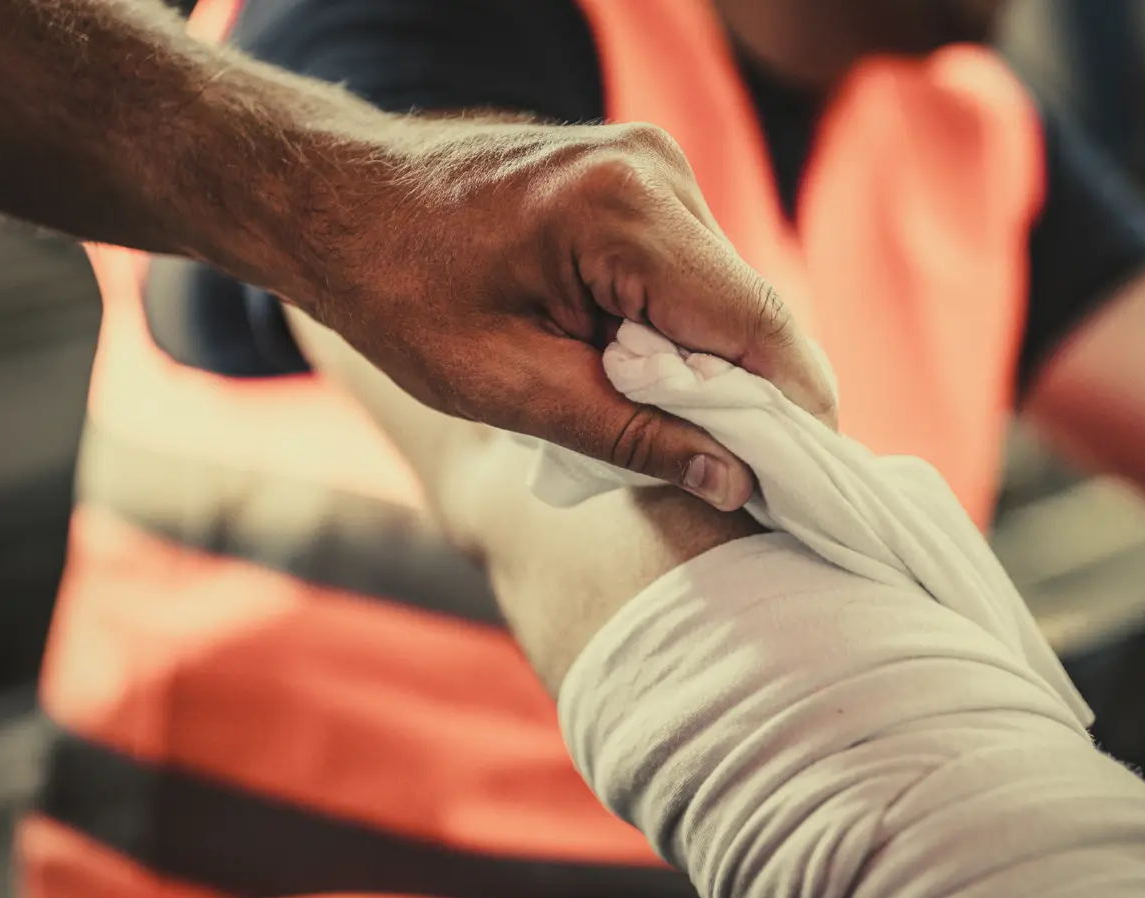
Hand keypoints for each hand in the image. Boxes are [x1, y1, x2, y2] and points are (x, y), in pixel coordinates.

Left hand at [287, 118, 835, 510]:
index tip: (806, 485)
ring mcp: (654, 164)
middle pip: (752, 311)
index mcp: (623, 214)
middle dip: (753, 398)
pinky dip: (683, 331)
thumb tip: (739, 482)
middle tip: (738, 479)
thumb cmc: (401, 294)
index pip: (756, 325)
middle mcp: (656, 172)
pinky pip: (696, 272)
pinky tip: (639, 372)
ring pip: (729, 295)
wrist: (337, 203)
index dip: (795, 412)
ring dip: (714, 366)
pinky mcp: (644, 176)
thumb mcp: (509, 388)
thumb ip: (632, 435)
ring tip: (664, 425)